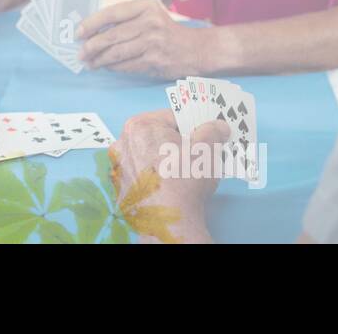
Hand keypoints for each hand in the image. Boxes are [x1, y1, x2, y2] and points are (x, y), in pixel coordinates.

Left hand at [77, 0, 206, 78]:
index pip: (112, 13)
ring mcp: (153, 42)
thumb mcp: (150, 15)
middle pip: (112, 35)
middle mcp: (150, 22)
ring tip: (89, 63)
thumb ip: (126, 19)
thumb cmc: (166, 31)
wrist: (196, 48)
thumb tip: (93, 30)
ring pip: (117, 53)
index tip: (78, 32)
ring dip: (99, 60)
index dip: (91, 23)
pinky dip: (113, 68)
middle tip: (80, 53)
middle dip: (92, 46)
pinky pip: (127, 65)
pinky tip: (106, 67)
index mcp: (145, 7)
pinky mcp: (155, 60)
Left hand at [108, 109, 228, 242]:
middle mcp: (123, 142)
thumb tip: (219, 125)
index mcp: (140, 126)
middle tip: (195, 156)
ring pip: (148, 155)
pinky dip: (154, 177)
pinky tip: (170, 187)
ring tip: (184, 173)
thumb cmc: (185, 178)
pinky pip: (142, 174)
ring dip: (164, 160)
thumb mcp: (207, 149)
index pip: (172, 117)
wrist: (168, 220)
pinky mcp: (120, 187)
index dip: (192, 126)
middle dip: (177, 143)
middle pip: (158, 136)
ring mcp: (119, 166)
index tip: (202, 137)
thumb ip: (213, 131)